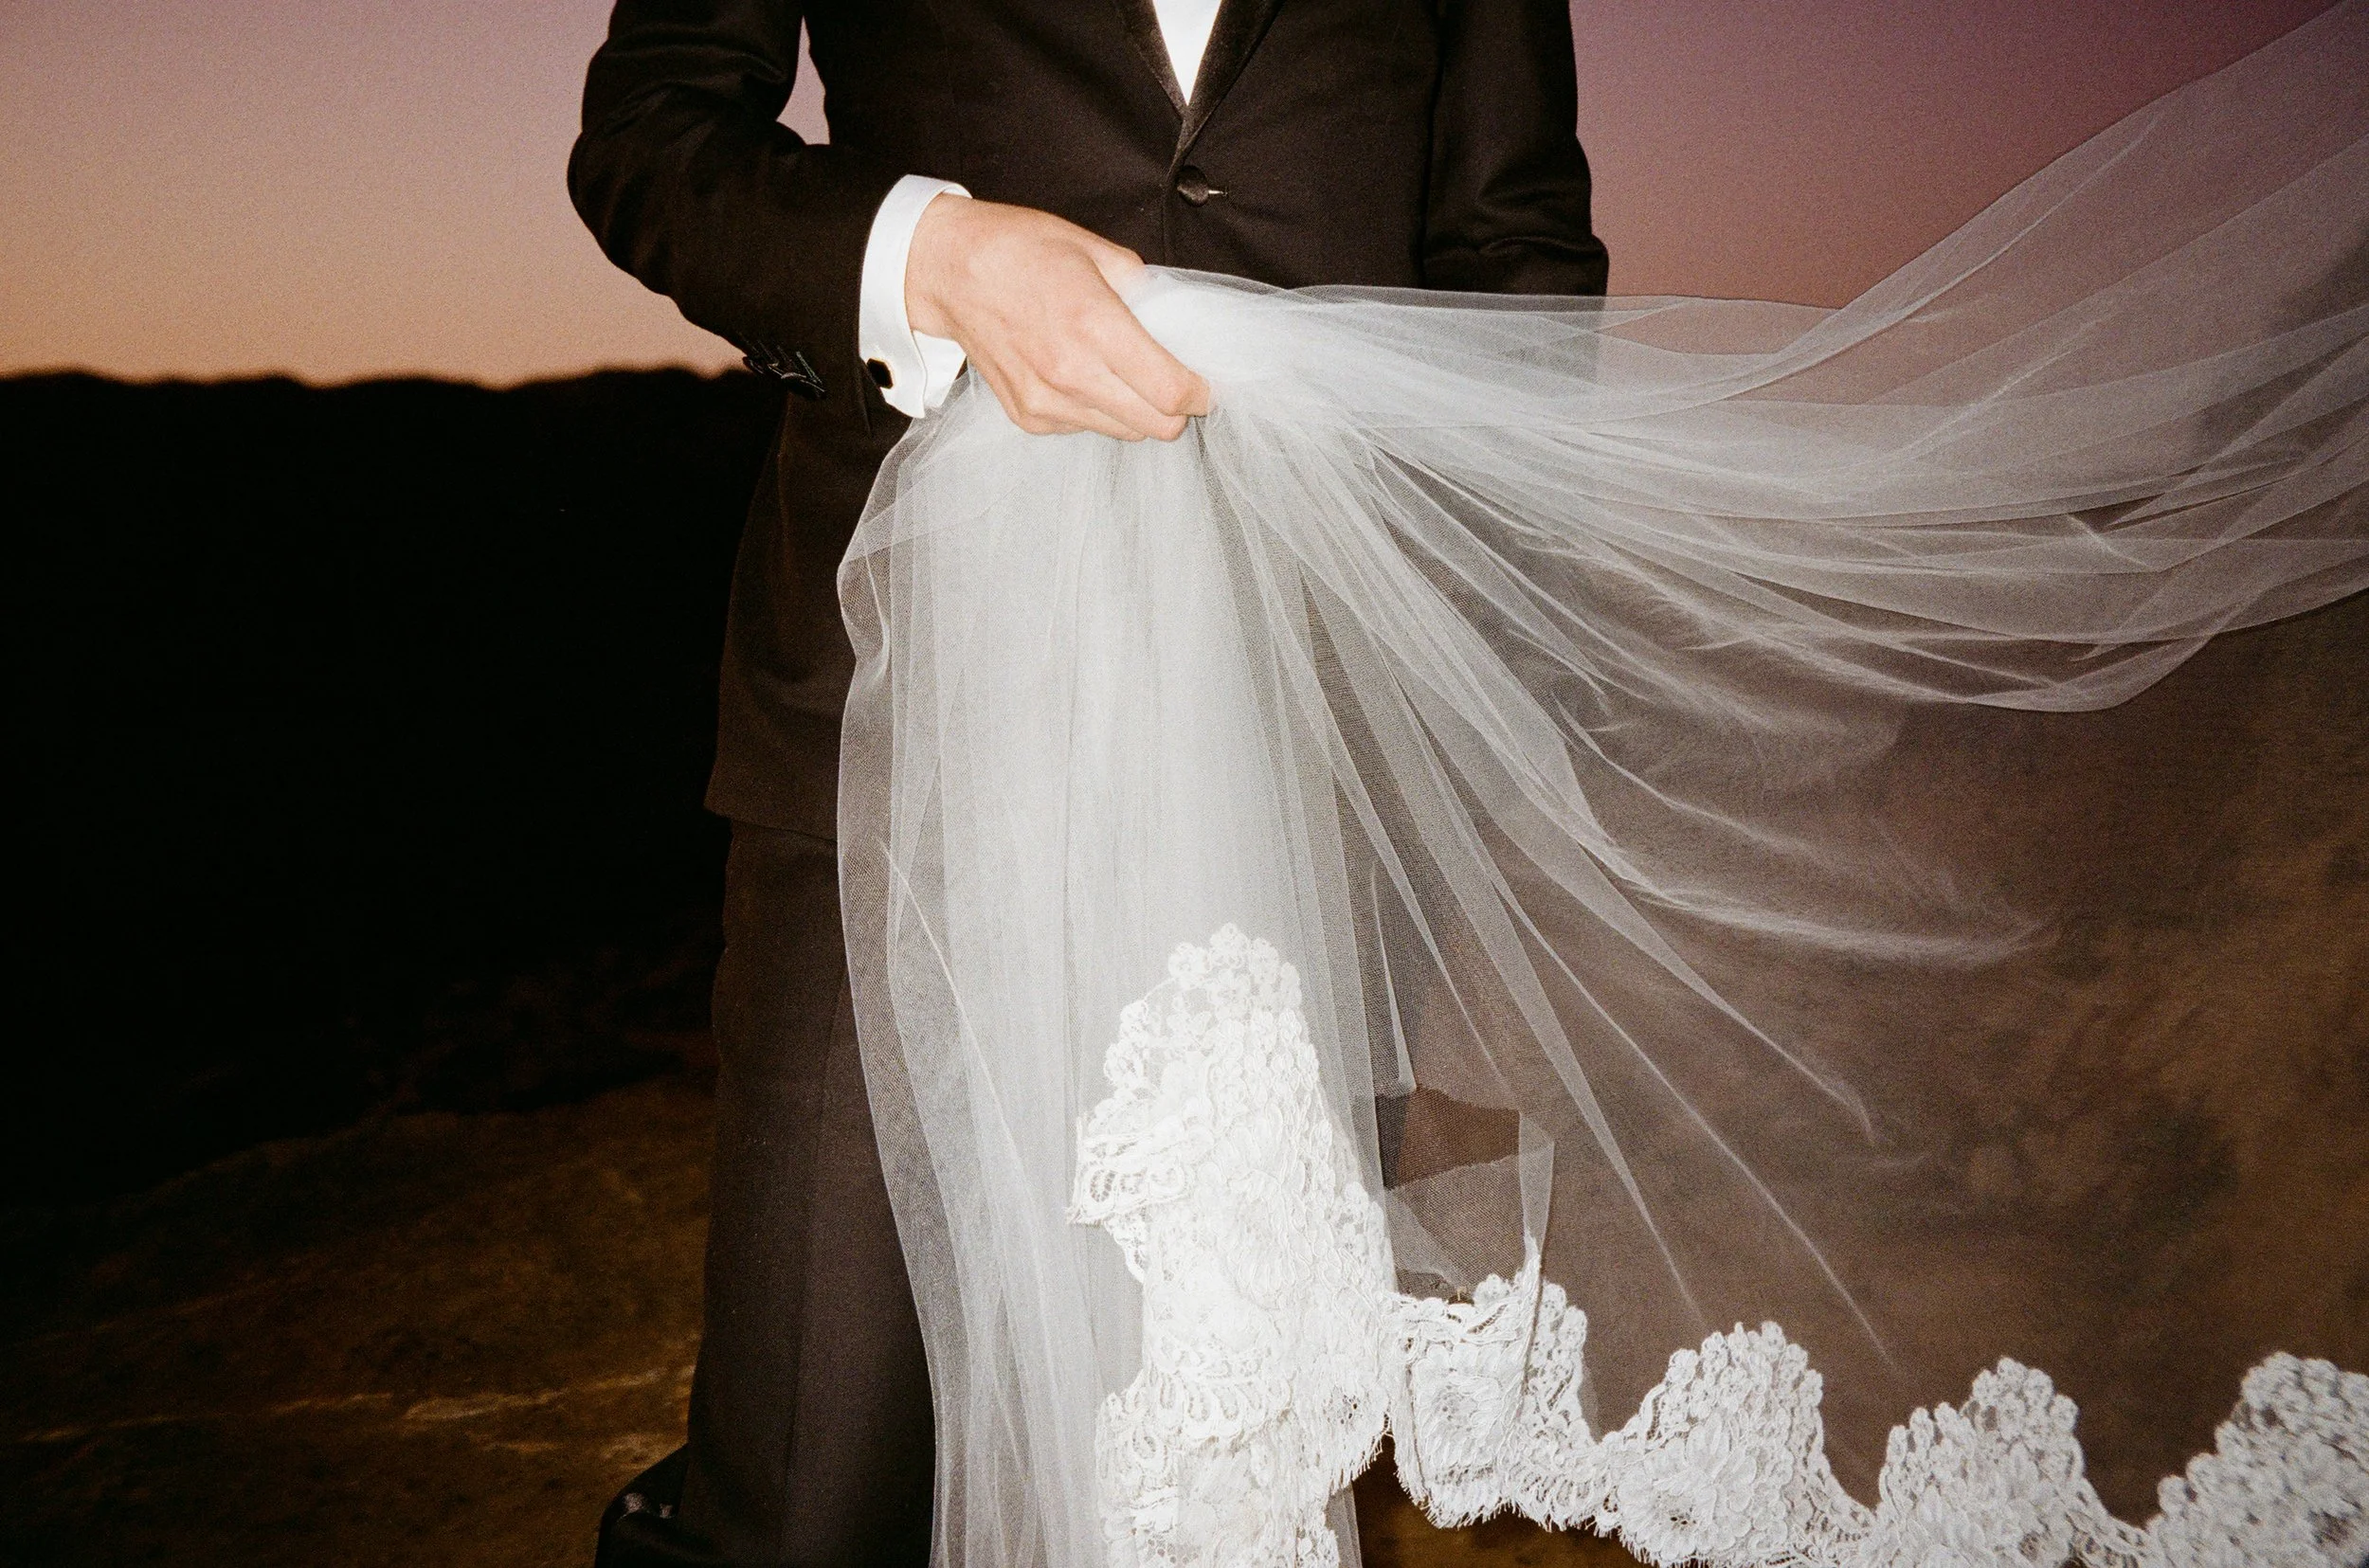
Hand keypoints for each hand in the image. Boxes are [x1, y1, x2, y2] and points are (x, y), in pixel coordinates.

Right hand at [905, 195, 1210, 439]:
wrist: (948, 271)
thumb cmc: (1020, 250)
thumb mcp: (1095, 251)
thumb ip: (1145, 293)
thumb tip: (1176, 324)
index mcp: (1096, 325)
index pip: (1171, 392)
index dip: (1200, 394)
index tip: (1204, 385)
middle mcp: (1072, 373)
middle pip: (1156, 427)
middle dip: (1174, 408)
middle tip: (1168, 379)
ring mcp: (1047, 401)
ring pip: (1124, 432)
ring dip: (1135, 410)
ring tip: (1117, 370)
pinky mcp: (1028, 417)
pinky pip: (1086, 427)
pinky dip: (1096, 409)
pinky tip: (1078, 373)